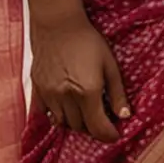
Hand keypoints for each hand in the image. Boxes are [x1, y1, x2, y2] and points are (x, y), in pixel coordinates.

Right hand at [28, 12, 129, 141]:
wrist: (58, 27)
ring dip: (77, 123)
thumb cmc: (89, 42)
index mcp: (88, 92)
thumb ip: (117, 92)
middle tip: (104, 121)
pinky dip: (58, 117)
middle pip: (81, 127)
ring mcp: (50, 97)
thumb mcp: (110, 64)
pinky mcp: (38, 93)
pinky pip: (47, 115)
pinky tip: (67, 109)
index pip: (98, 126)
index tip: (116, 135)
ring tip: (87, 114)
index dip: (109, 134)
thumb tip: (125, 115)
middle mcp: (66, 99)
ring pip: (64, 123)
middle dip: (94, 128)